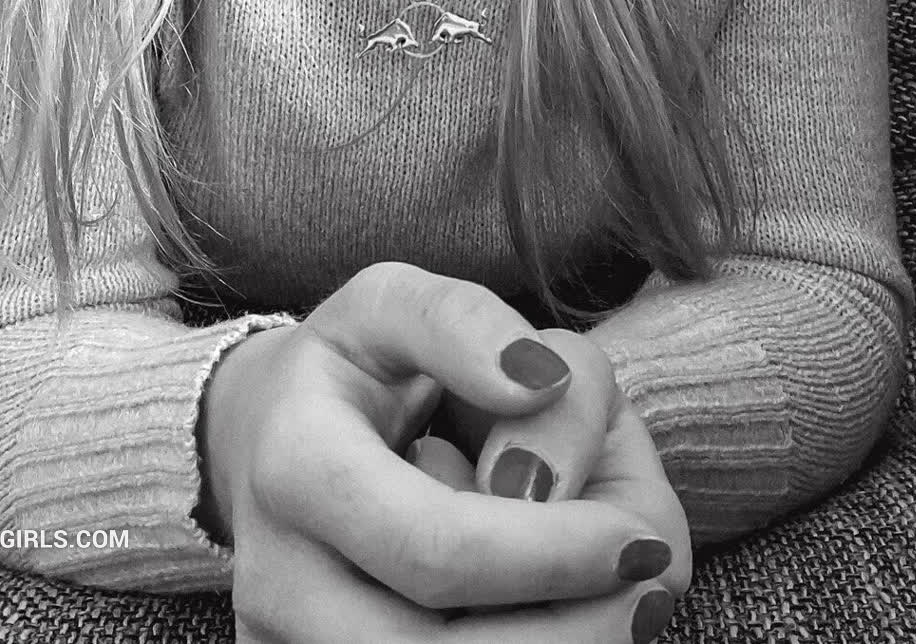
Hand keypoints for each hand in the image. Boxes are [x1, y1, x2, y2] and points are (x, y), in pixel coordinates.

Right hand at [203, 261, 679, 642]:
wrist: (264, 442)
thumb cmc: (354, 368)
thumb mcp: (396, 304)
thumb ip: (466, 321)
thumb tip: (539, 381)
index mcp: (295, 465)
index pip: (436, 547)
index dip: (552, 554)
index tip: (641, 537)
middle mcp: (276, 579)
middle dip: (569, 633)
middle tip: (652, 584)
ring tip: (616, 602)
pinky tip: (560, 619)